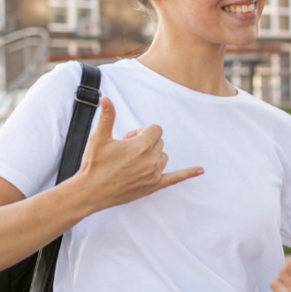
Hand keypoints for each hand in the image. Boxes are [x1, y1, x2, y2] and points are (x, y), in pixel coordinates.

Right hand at [76, 97, 202, 210]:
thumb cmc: (94, 164)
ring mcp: (154, 174)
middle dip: (145, 142)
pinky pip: (176, 178)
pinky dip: (188, 173)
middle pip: (159, 142)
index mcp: (141, 145)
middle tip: (125, 151)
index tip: (127, 138)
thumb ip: (107, 116)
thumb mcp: (99, 138)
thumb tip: (106, 98)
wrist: (89, 192)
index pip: (155, 129)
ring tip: (132, 162)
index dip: (141, 132)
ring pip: (164, 156)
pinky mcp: (154, 186)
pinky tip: (201, 170)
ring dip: (153, 155)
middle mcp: (151, 159)